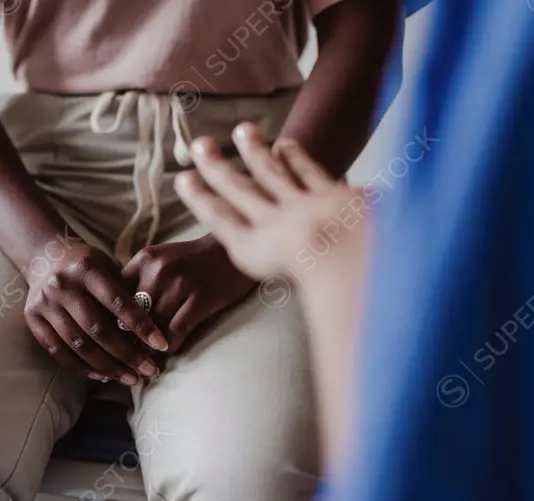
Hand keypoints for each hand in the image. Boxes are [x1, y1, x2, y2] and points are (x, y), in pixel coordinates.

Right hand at [24, 243, 168, 384]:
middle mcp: (62, 286)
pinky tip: (103, 376)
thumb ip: (125, 293)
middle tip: (150, 371)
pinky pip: (58, 352)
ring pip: (79, 345)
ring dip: (108, 367)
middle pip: (98, 329)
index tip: (162, 345)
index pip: (118, 302)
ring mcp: (44, 304)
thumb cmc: (87, 265)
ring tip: (131, 379)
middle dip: (128, 355)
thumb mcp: (107, 267)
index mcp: (86, 268)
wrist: (44, 256)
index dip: (142, 326)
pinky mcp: (32, 320)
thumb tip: (150, 331)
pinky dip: (82, 367)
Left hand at [121, 237, 255, 353]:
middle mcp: (157, 271)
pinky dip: (169, 347)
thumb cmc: (193, 261)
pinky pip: (176, 330)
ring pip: (152, 327)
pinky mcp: (200, 298)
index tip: (107, 341)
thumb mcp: (160, 260)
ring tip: (143, 365)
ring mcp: (179, 284)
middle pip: (131, 315)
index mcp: (143, 261)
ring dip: (147, 350)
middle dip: (125, 341)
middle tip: (121, 361)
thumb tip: (112, 314)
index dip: (110, 320)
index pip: (115, 295)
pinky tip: (167, 355)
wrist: (233, 251)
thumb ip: (137, 281)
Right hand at [175, 124, 370, 283]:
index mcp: (253, 250)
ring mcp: (300, 204)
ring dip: (255, 151)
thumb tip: (263, 336)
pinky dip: (296, 157)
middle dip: (217, 166)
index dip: (199, 199)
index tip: (182, 180)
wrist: (351, 259)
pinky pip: (308, 172)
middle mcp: (271, 223)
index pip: (220, 219)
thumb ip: (270, 292)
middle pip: (239, 189)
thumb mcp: (284, 299)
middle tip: (199, 145)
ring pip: (272, 173)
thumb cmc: (319, 288)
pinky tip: (286, 144)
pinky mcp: (330, 194)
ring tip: (243, 131)